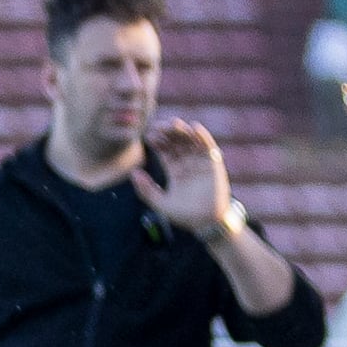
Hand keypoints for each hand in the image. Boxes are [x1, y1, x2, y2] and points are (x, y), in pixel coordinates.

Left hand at [138, 118, 233, 234]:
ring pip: (191, 141)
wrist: (206, 223)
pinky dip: (203, 137)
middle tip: (159, 126)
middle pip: (176, 142)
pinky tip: (195, 128)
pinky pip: (209, 148)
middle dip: (168, 133)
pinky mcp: (214, 165)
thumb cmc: (184, 215)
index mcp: (174, 170)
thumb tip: (133, 172)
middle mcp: (186, 163)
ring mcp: (200, 163)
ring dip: (184, 131)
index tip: (149, 135)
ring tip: (174, 124)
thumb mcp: (160, 203)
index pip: (164, 150)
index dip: (157, 141)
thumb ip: (146, 190)